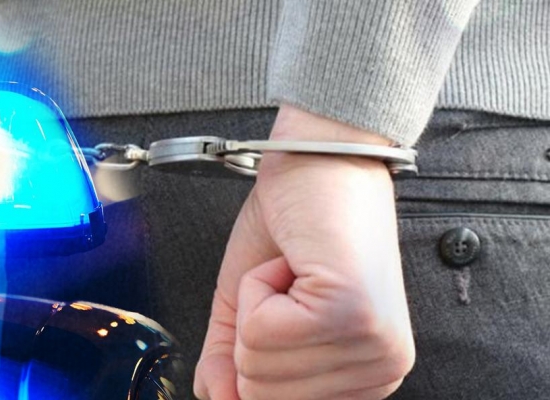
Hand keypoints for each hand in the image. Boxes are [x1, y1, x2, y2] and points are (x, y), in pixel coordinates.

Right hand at [194, 105, 414, 398]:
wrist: (319, 159)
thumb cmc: (298, 223)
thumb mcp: (251, 308)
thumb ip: (229, 362)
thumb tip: (216, 397)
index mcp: (365, 376)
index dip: (253, 353)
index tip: (278, 309)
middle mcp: (380, 369)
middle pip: (261, 395)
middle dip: (251, 329)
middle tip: (285, 284)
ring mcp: (370, 344)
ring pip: (257, 367)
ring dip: (255, 305)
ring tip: (292, 271)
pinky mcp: (351, 312)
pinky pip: (260, 331)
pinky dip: (256, 286)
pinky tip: (293, 262)